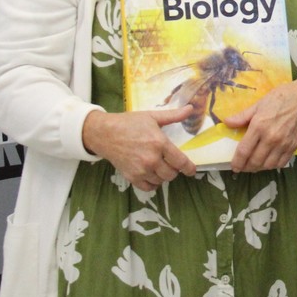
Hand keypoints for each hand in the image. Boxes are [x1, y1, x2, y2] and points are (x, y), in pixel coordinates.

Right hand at [82, 106, 197, 191]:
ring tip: (160, 166)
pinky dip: (153, 183)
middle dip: (175, 170)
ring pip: (161, 181)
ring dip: (163, 176)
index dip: (189, 168)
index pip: (181, 162)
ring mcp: (141, 170)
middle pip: (172, 174)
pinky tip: (152, 175)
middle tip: (171, 163)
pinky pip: (148, 188)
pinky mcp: (131, 177)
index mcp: (159, 143)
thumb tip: (190, 108)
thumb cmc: (129, 123)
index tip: (191, 170)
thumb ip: (173, 115)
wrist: (104, 133)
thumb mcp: (152, 116)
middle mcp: (151, 159)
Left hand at [223, 78, 296, 171]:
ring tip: (254, 165)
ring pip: (268, 165)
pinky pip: (281, 162)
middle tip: (242, 167)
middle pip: (255, 161)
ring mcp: (283, 144)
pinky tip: (268, 162)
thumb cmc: (281, 98)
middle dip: (246, 167)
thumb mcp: (259, 104)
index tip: (234, 166)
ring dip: (259, 168)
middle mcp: (271, 138)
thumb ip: (242, 116)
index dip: (237, 161)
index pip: (244, 150)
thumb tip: (226, 122)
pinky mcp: (293, 146)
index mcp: (259, 126)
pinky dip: (273, 166)